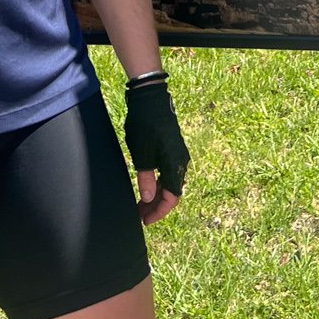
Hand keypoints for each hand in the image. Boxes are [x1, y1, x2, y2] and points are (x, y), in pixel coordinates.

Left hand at [123, 77, 187, 225]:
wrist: (150, 97)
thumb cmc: (144, 124)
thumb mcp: (141, 154)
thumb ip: (145, 178)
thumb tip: (148, 199)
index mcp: (174, 164)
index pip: (172, 198)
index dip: (159, 212)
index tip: (144, 220)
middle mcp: (179, 161)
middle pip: (171, 192)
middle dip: (156, 207)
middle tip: (139, 215)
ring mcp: (176, 154)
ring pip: (169, 183)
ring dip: (156, 195)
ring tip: (140, 204)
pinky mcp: (171, 147)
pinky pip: (167, 172)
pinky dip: (157, 183)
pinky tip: (146, 185)